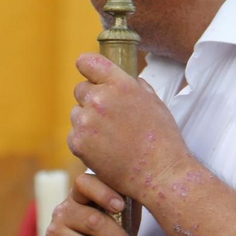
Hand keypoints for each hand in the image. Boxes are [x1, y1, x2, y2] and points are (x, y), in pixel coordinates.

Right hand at [44, 174, 133, 235]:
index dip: (103, 193)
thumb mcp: (115, 215)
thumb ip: (123, 202)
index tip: (120, 206)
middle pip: (93, 220)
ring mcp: (56, 228)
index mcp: (81, 193)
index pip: (85, 182)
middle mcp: (65, 208)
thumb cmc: (107, 231)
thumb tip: (151, 195)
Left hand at [67, 53, 191, 198]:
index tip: (90, 74)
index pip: (87, 62)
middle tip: (109, 116)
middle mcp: (99, 99)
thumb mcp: (154, 100)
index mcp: (119, 84)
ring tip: (110, 136)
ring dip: (88, 120)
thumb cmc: (161, 138)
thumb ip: (133, 85)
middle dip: (91, 98)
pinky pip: (74, 134)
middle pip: (80, 89)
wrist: (159, 173)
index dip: (88, 67)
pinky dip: (84, 140)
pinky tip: (103, 149)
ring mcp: (86, 122)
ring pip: (77, 113)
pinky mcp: (78, 144)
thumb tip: (122, 80)